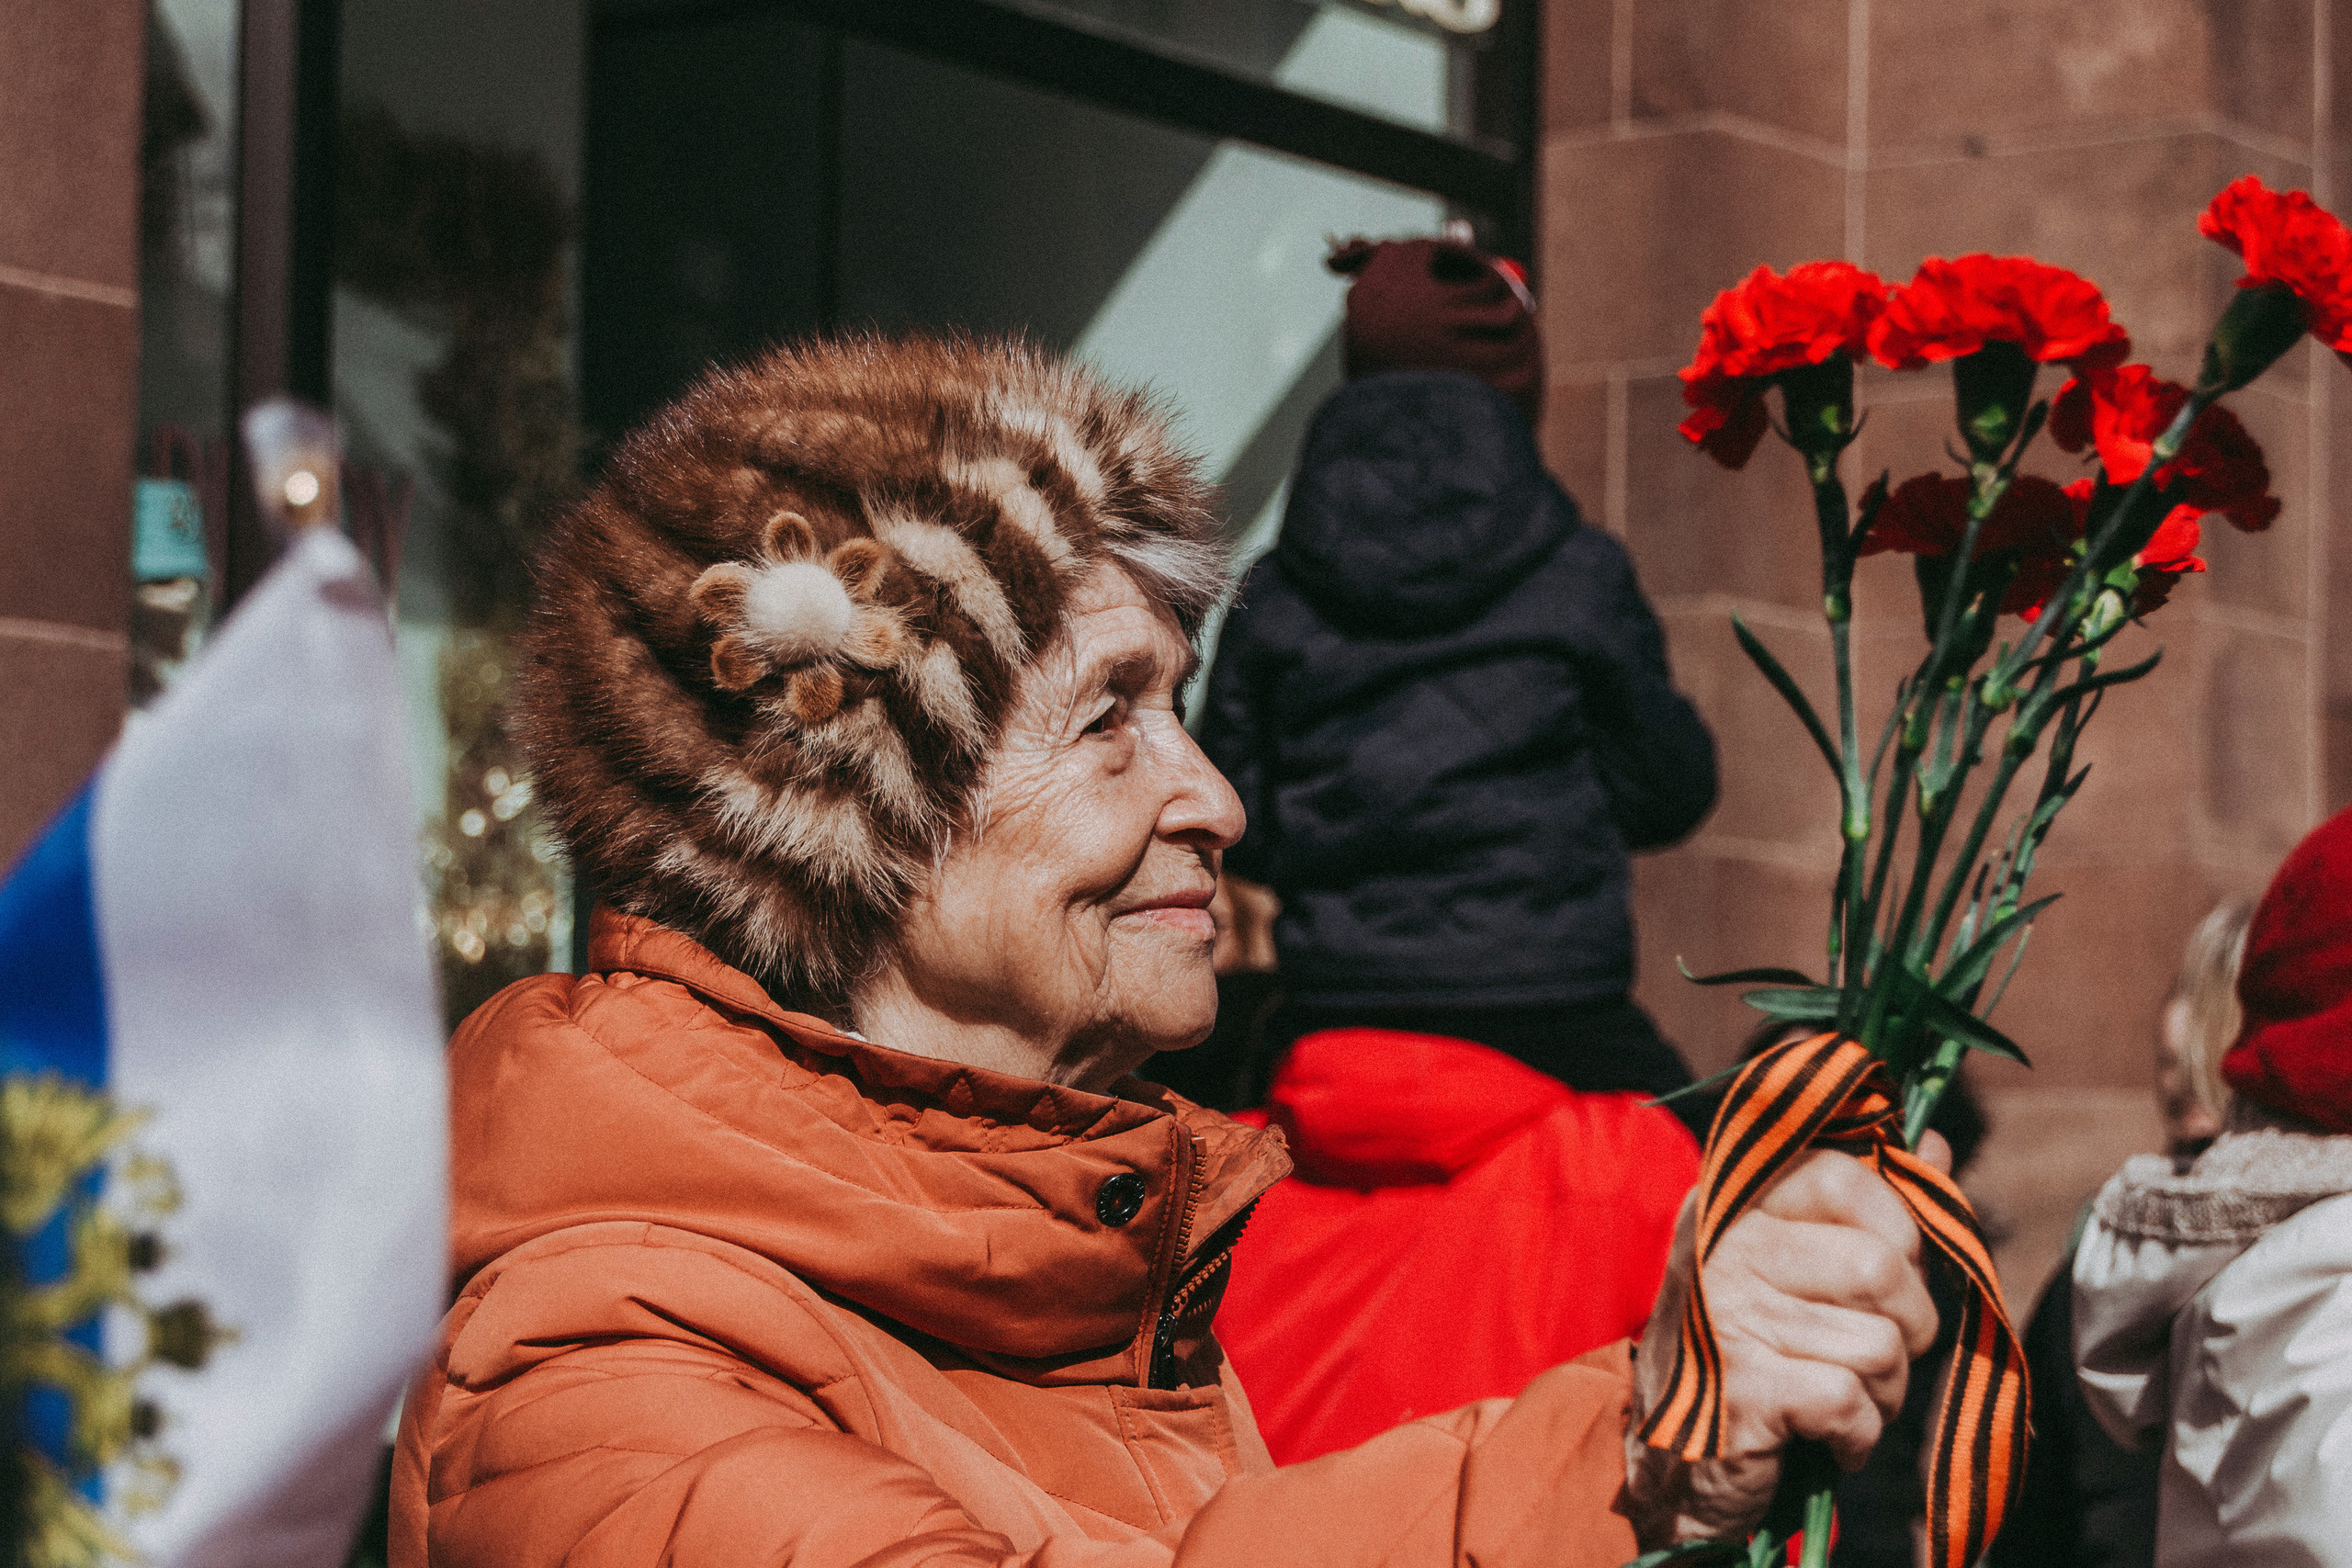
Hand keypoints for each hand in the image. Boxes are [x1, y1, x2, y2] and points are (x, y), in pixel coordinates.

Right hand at [1623, 1134, 1947, 1546]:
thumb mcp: (1798, 1263)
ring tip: (1846, 1398)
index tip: (1889, 1272)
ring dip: (1885, 1390)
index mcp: (1732, 1200)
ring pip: (1881, 1344)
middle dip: (1908, 1325)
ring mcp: (1727, 1316)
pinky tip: (1827, 1437)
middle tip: (1876, 1352)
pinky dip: (1859, 1434)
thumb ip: (1867, 1202)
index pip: (1844, 1177)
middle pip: (1881, 1265)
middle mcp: (1721, 1245)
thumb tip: (1935, 1144)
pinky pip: (1852, 1402)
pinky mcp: (1743, 1391)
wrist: (1675, 1464)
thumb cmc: (1754, 1351)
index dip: (1897, 1229)